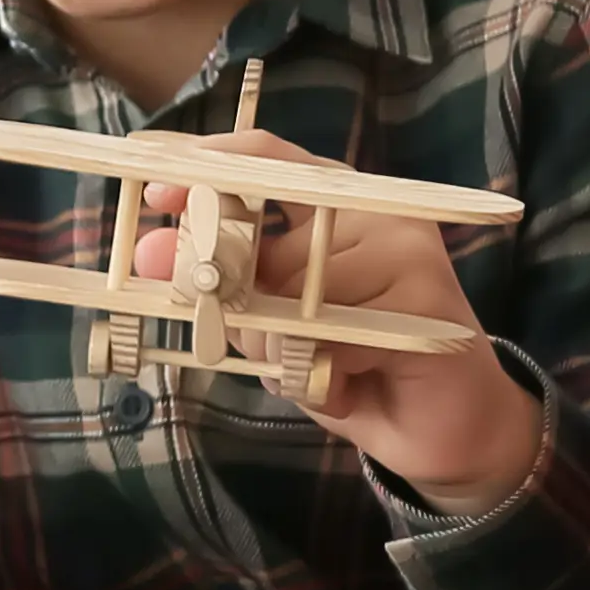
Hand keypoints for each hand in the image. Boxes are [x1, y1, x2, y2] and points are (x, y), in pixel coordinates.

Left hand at [130, 131, 539, 510]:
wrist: (442, 430)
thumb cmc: (352, 365)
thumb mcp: (268, 325)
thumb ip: (216, 286)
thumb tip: (147, 252)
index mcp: (335, 203)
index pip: (267, 158)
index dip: (206, 165)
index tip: (155, 193)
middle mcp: (374, 211)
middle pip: (263, 245)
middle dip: (240, 311)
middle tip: (266, 346)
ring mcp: (404, 248)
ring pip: (292, 296)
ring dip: (284, 352)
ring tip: (323, 370)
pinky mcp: (423, 296)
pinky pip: (330, 336)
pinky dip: (323, 375)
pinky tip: (353, 384)